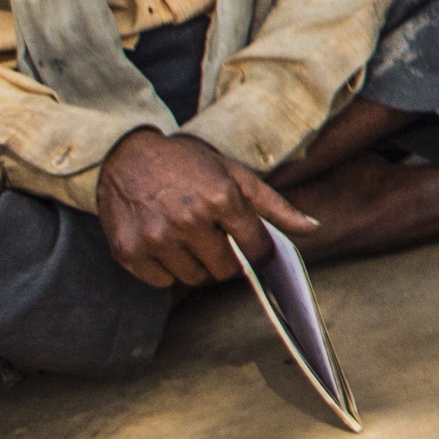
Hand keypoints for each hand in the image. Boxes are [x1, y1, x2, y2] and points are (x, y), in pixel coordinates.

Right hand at [94, 126, 318, 289]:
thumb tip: (313, 228)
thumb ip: (275, 206)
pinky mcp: (128, 251)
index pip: (256, 249)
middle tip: (214, 238)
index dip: (258, 251)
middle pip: (225, 270)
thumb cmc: (188, 165)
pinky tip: (163, 244)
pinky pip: (161, 282)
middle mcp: (188, 219)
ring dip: (196, 264)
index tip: (252, 247)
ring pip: (193, 278)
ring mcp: (156, 237)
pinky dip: (166, 270)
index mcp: (221, 198)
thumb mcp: (235, 175)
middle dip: (227, 259)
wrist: (126, 156)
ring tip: (187, 237)